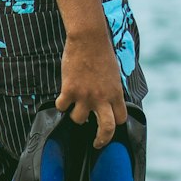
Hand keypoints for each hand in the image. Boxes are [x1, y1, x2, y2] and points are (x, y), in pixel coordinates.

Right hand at [55, 30, 126, 148]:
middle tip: (96, 144)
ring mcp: (85, 95)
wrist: (88, 37)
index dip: (115, 122)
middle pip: (106, 129)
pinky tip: (62, 98)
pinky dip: (61, 104)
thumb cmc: (102, 52)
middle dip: (101, 140)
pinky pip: (62, 107)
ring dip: (76, 116)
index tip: (109, 123)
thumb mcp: (114, 73)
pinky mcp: (69, 90)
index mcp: (116, 93)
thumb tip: (109, 101)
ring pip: (79, 120)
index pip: (120, 119)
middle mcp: (102, 98)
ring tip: (74, 108)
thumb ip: (112, 90)